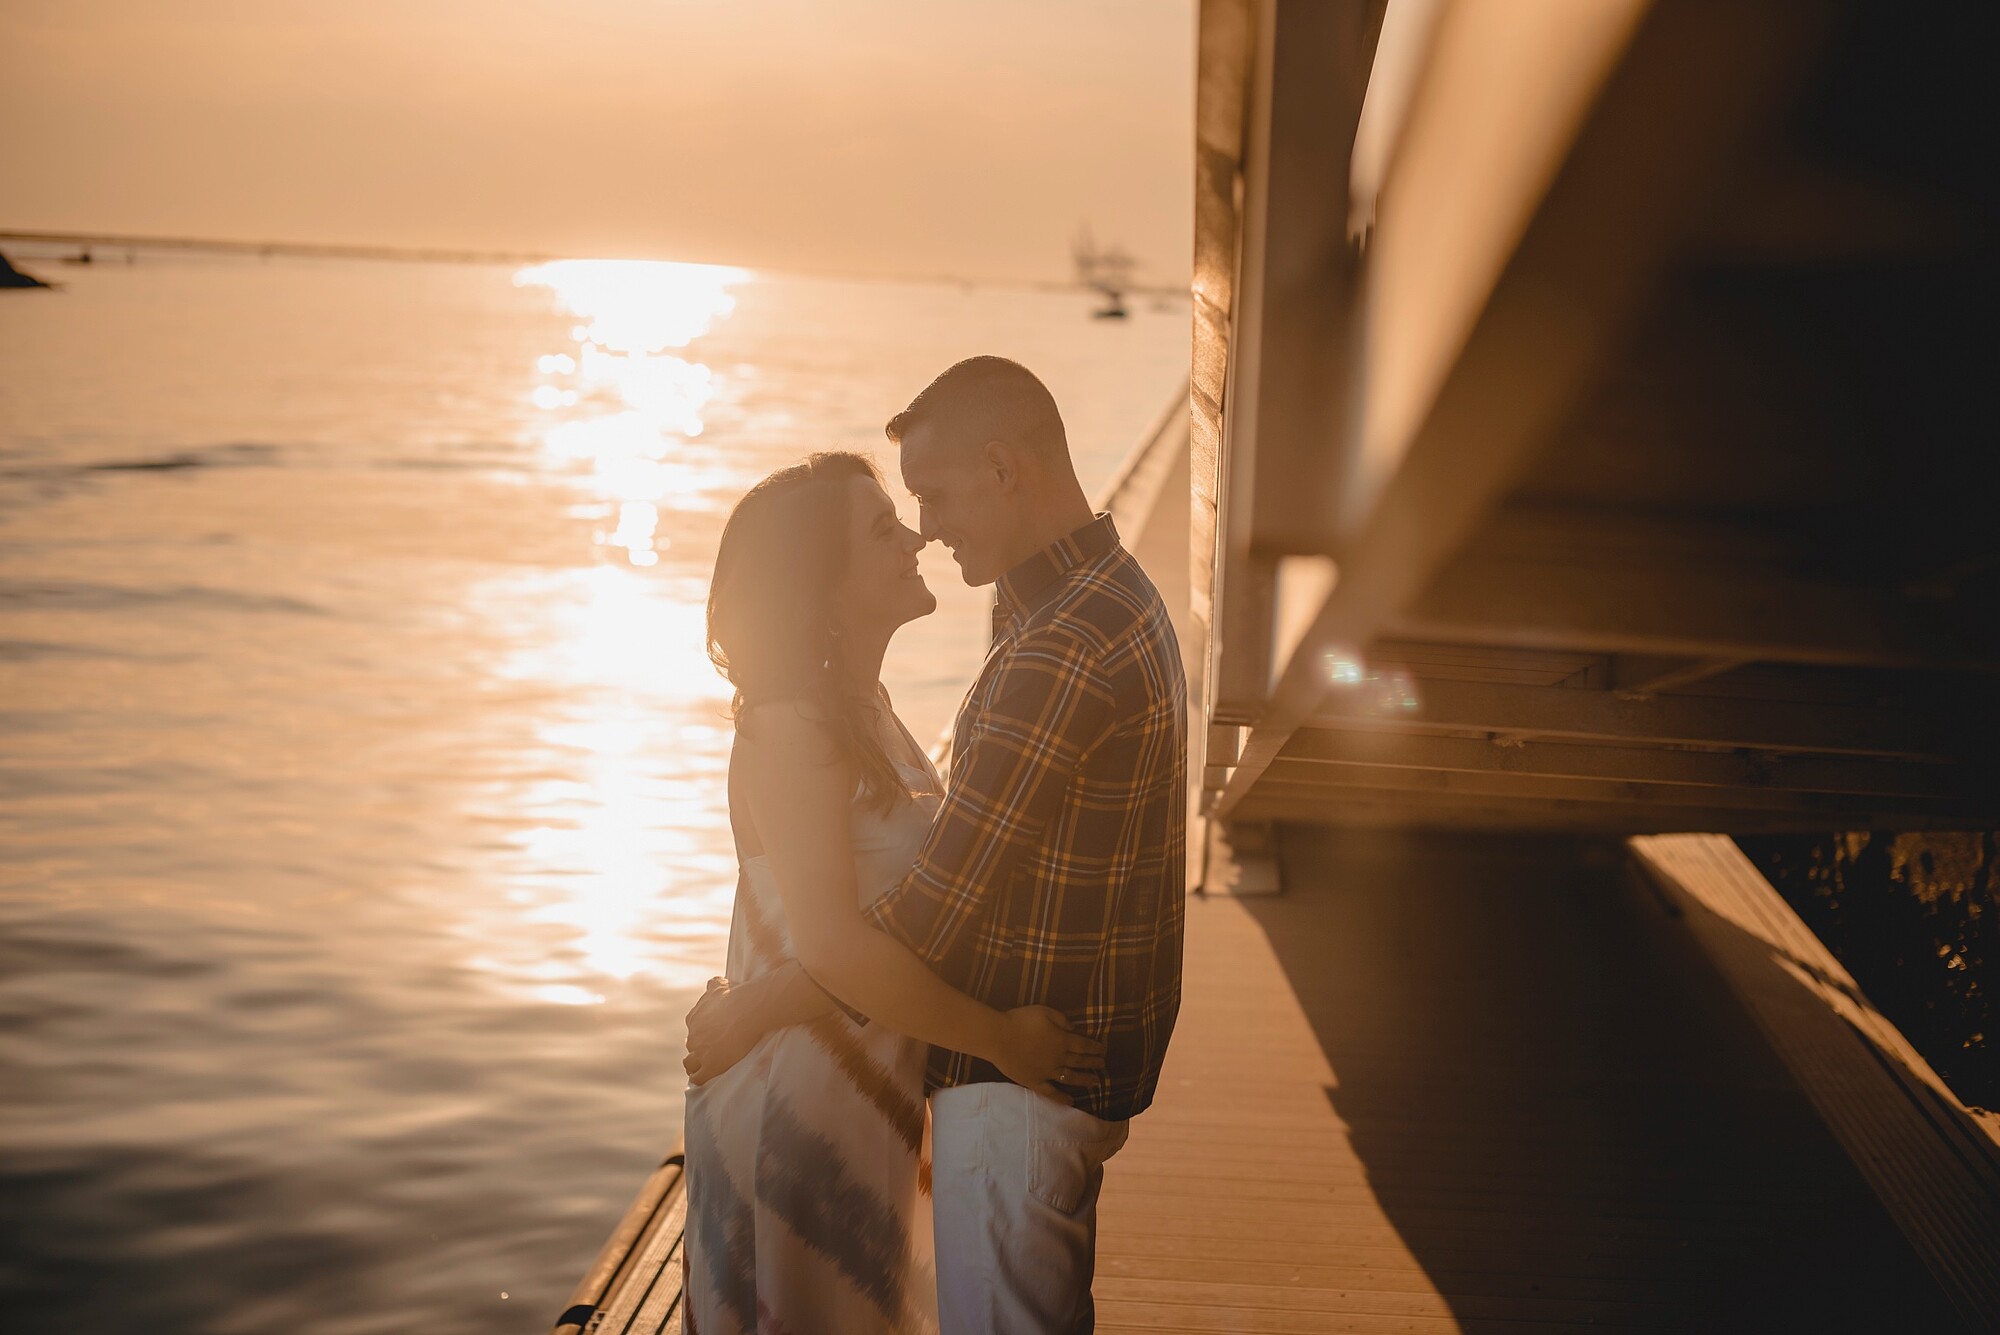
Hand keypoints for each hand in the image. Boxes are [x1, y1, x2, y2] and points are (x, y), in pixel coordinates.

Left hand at [683, 976, 762, 1085]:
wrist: (748, 1010)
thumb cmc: (737, 996)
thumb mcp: (720, 985)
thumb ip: (713, 986)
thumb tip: (712, 982)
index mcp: (694, 1017)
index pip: (693, 1028)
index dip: (701, 1032)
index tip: (710, 1035)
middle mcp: (694, 1035)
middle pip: (692, 1045)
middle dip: (699, 1048)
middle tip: (711, 1051)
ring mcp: (701, 1052)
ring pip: (689, 1063)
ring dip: (694, 1066)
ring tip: (702, 1068)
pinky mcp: (711, 1065)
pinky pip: (698, 1078)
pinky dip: (700, 1078)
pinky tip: (706, 1078)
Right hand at [990, 1006, 1106, 1104]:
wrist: (998, 1037)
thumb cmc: (1020, 1021)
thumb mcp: (1044, 1012)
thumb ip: (1062, 1020)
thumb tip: (1074, 1029)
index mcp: (1062, 1040)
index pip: (1084, 1045)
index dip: (1096, 1048)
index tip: (1104, 1050)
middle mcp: (1059, 1058)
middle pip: (1080, 1061)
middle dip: (1094, 1063)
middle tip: (1103, 1065)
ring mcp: (1047, 1072)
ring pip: (1070, 1078)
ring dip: (1085, 1080)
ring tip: (1095, 1082)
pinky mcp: (1034, 1082)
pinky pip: (1051, 1092)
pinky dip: (1062, 1098)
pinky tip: (1071, 1101)